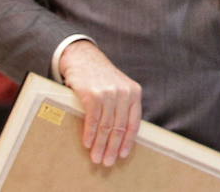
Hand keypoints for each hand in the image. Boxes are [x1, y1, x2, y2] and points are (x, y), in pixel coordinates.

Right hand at [59, 41, 141, 166]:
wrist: (84, 58)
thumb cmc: (102, 77)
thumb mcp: (120, 87)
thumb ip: (124, 105)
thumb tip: (121, 133)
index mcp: (135, 92)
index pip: (134, 122)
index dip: (128, 141)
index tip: (122, 155)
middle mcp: (124, 93)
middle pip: (119, 127)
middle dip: (113, 148)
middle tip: (107, 162)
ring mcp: (109, 93)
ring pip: (106, 126)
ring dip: (100, 145)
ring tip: (96, 157)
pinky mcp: (93, 94)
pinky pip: (93, 119)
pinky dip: (90, 134)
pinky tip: (88, 144)